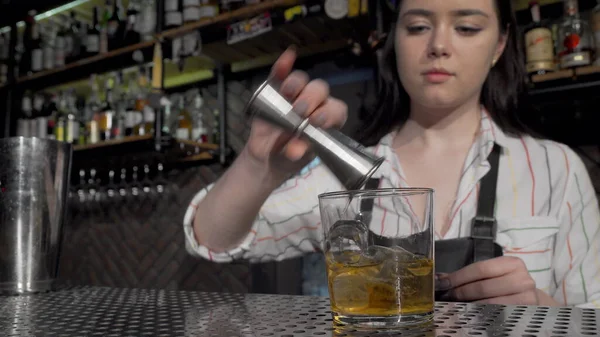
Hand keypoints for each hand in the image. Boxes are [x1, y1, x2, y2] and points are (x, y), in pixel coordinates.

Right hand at [244, 48, 347, 180]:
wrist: (266, 158)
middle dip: (312, 99)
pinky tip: (288, 57)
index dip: (330, 113)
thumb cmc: (288, 157)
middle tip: (301, 112)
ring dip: (297, 84)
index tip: (318, 122)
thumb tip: (295, 150)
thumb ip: (296, 153)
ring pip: (302, 81)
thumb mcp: (293, 160)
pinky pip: (280, 74)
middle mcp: (314, 104)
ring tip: (289, 94)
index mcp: (326, 121)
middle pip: (320, 91)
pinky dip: (283, 65)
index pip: (336, 110)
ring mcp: (294, 95)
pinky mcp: (275, 90)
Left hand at [436, 256, 539, 304]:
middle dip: (460, 292)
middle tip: (446, 296)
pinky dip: (480, 313)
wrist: (530, 298)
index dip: (458, 276)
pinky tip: (470, 311)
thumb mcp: (492, 274)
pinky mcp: (526, 312)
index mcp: (512, 263)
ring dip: (467, 304)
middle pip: (483, 287)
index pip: (480, 269)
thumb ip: (469, 275)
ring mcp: (527, 297)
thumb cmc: (505, 283)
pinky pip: (497, 314)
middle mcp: (522, 279)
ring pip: (488, 303)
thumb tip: (441, 278)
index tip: (442, 283)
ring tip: (455, 304)